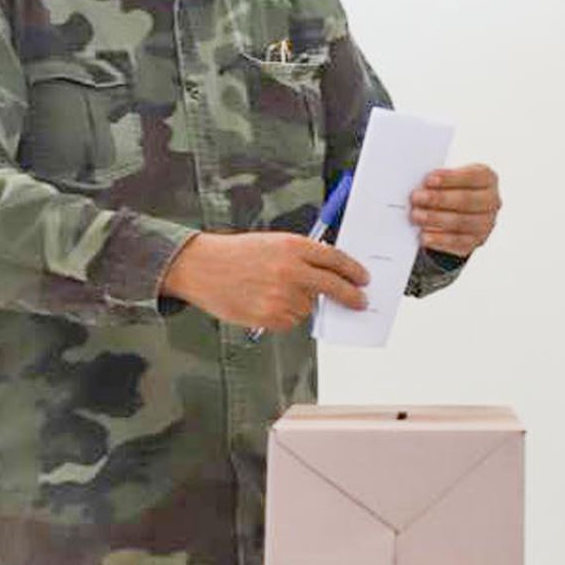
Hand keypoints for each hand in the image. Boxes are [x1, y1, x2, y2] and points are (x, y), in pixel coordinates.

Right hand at [160, 232, 369, 331]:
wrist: (201, 267)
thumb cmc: (236, 255)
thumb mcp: (272, 244)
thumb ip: (301, 257)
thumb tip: (329, 276)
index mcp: (293, 246)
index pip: (335, 259)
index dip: (353, 270)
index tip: (363, 279)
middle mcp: (291, 270)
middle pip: (333, 286)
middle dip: (351, 296)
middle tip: (360, 301)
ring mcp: (281, 295)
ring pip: (308, 307)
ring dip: (299, 303)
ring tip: (270, 291)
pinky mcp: (270, 316)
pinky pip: (291, 321)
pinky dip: (283, 316)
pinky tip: (262, 302)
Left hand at [409, 163, 500, 256]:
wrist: (458, 213)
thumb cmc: (451, 189)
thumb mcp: (449, 179)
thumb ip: (439, 181)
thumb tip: (420, 187)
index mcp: (488, 179)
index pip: (472, 177)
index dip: (450, 178)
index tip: (428, 180)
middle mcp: (492, 202)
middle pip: (466, 200)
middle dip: (439, 199)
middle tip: (416, 198)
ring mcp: (486, 224)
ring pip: (461, 223)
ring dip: (435, 219)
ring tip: (416, 216)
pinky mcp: (475, 242)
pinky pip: (457, 243)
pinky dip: (439, 240)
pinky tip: (424, 236)